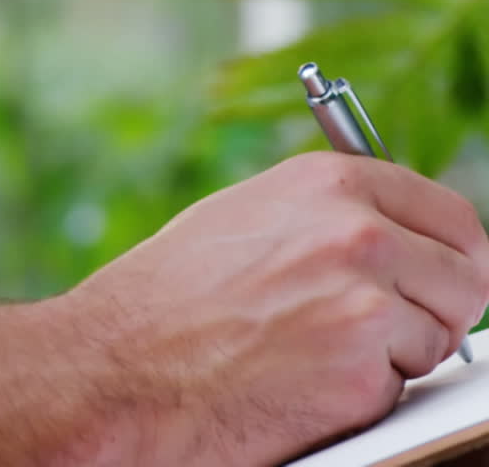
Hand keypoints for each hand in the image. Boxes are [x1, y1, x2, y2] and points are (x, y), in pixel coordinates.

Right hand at [68, 152, 488, 464]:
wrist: (122, 366)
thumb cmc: (173, 293)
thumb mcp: (257, 215)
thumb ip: (333, 214)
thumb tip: (397, 234)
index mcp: (333, 182)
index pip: (452, 216)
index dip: (454, 255)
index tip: (447, 276)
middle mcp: (358, 230)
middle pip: (466, 276)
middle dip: (441, 308)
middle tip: (396, 329)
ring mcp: (365, 299)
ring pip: (438, 335)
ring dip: (398, 354)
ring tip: (319, 350)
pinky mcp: (360, 369)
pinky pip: (401, 387)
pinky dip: (365, 395)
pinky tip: (304, 381)